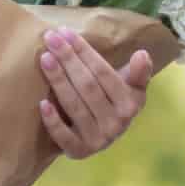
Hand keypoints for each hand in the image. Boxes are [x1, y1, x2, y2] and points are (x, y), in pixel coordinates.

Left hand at [36, 28, 153, 158]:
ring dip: (58, 81)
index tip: (66, 33)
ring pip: (74, 106)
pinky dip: (53, 121)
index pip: (103, 73)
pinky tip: (42, 103)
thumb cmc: (115, 103)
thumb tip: (142, 54)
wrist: (104, 136)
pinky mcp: (78, 152)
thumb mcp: (132, 87)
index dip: (84, 52)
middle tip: (50, 38)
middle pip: (87, 86)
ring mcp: (97, 140)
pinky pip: (64, 136)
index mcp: (130, 103)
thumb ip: (138, 72)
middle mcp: (116, 123)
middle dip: (68, 60)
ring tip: (45, 59)